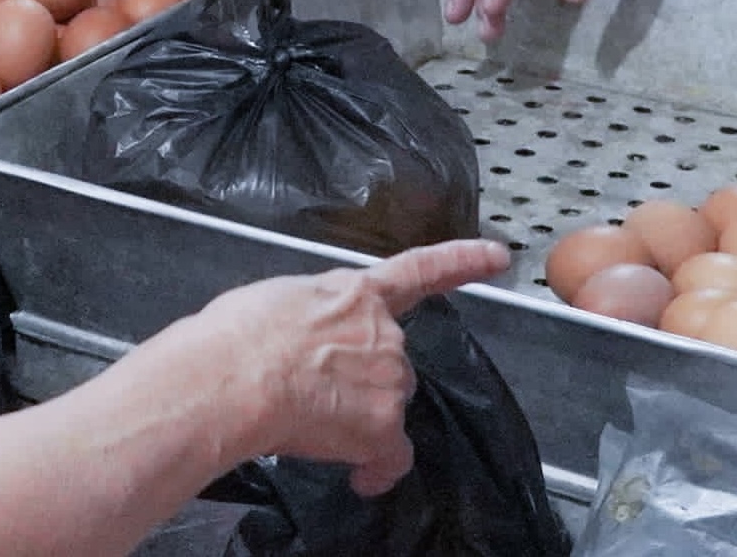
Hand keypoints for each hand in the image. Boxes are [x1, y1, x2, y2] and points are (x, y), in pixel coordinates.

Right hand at [203, 240, 510, 494]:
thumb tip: (300, 339)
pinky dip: (377, 471)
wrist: (237, 376)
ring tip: (310, 422)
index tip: (500, 256)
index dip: (462, 261)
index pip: (420, 269)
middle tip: (315, 394)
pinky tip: (359, 479)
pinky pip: (391, 458)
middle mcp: (384, 331)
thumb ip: (312, 315)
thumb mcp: (279, 302)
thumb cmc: (237, 335)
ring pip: (386, 406)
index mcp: (355, 292)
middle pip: (389, 362)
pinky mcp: (384, 425)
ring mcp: (389, 378)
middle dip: (362, 380)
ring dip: (361, 418)